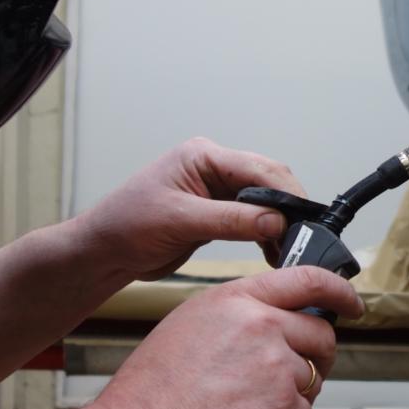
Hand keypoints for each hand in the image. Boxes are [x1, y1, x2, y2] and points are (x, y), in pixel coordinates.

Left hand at [78, 137, 306, 280]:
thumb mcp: (180, 221)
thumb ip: (231, 219)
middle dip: (289, 208)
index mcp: (203, 156)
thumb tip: (277, 221)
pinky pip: (253, 218)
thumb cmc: (126, 226)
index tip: (304, 220)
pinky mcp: (216, 213)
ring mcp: (216, 190)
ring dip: (280, 224)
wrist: (103, 252)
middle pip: (268, 181)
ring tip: (291, 250)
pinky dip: (267, 234)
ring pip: (265, 201)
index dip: (286, 193)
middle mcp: (214, 168)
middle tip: (304, 237)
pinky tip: (275, 253)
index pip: (259, 168)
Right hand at [94, 268, 363, 408]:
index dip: (340, 291)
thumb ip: (237, 315)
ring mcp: (277, 367)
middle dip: (316, 356)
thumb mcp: (190, 324)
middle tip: (290, 374)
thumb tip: (269, 321)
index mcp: (238, 300)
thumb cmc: (153, 388)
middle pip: (321, 335)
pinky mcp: (284, 408)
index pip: (308, 280)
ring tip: (247, 407)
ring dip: (290, 396)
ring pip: (312, 380)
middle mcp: (263, 326)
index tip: (351, 303)